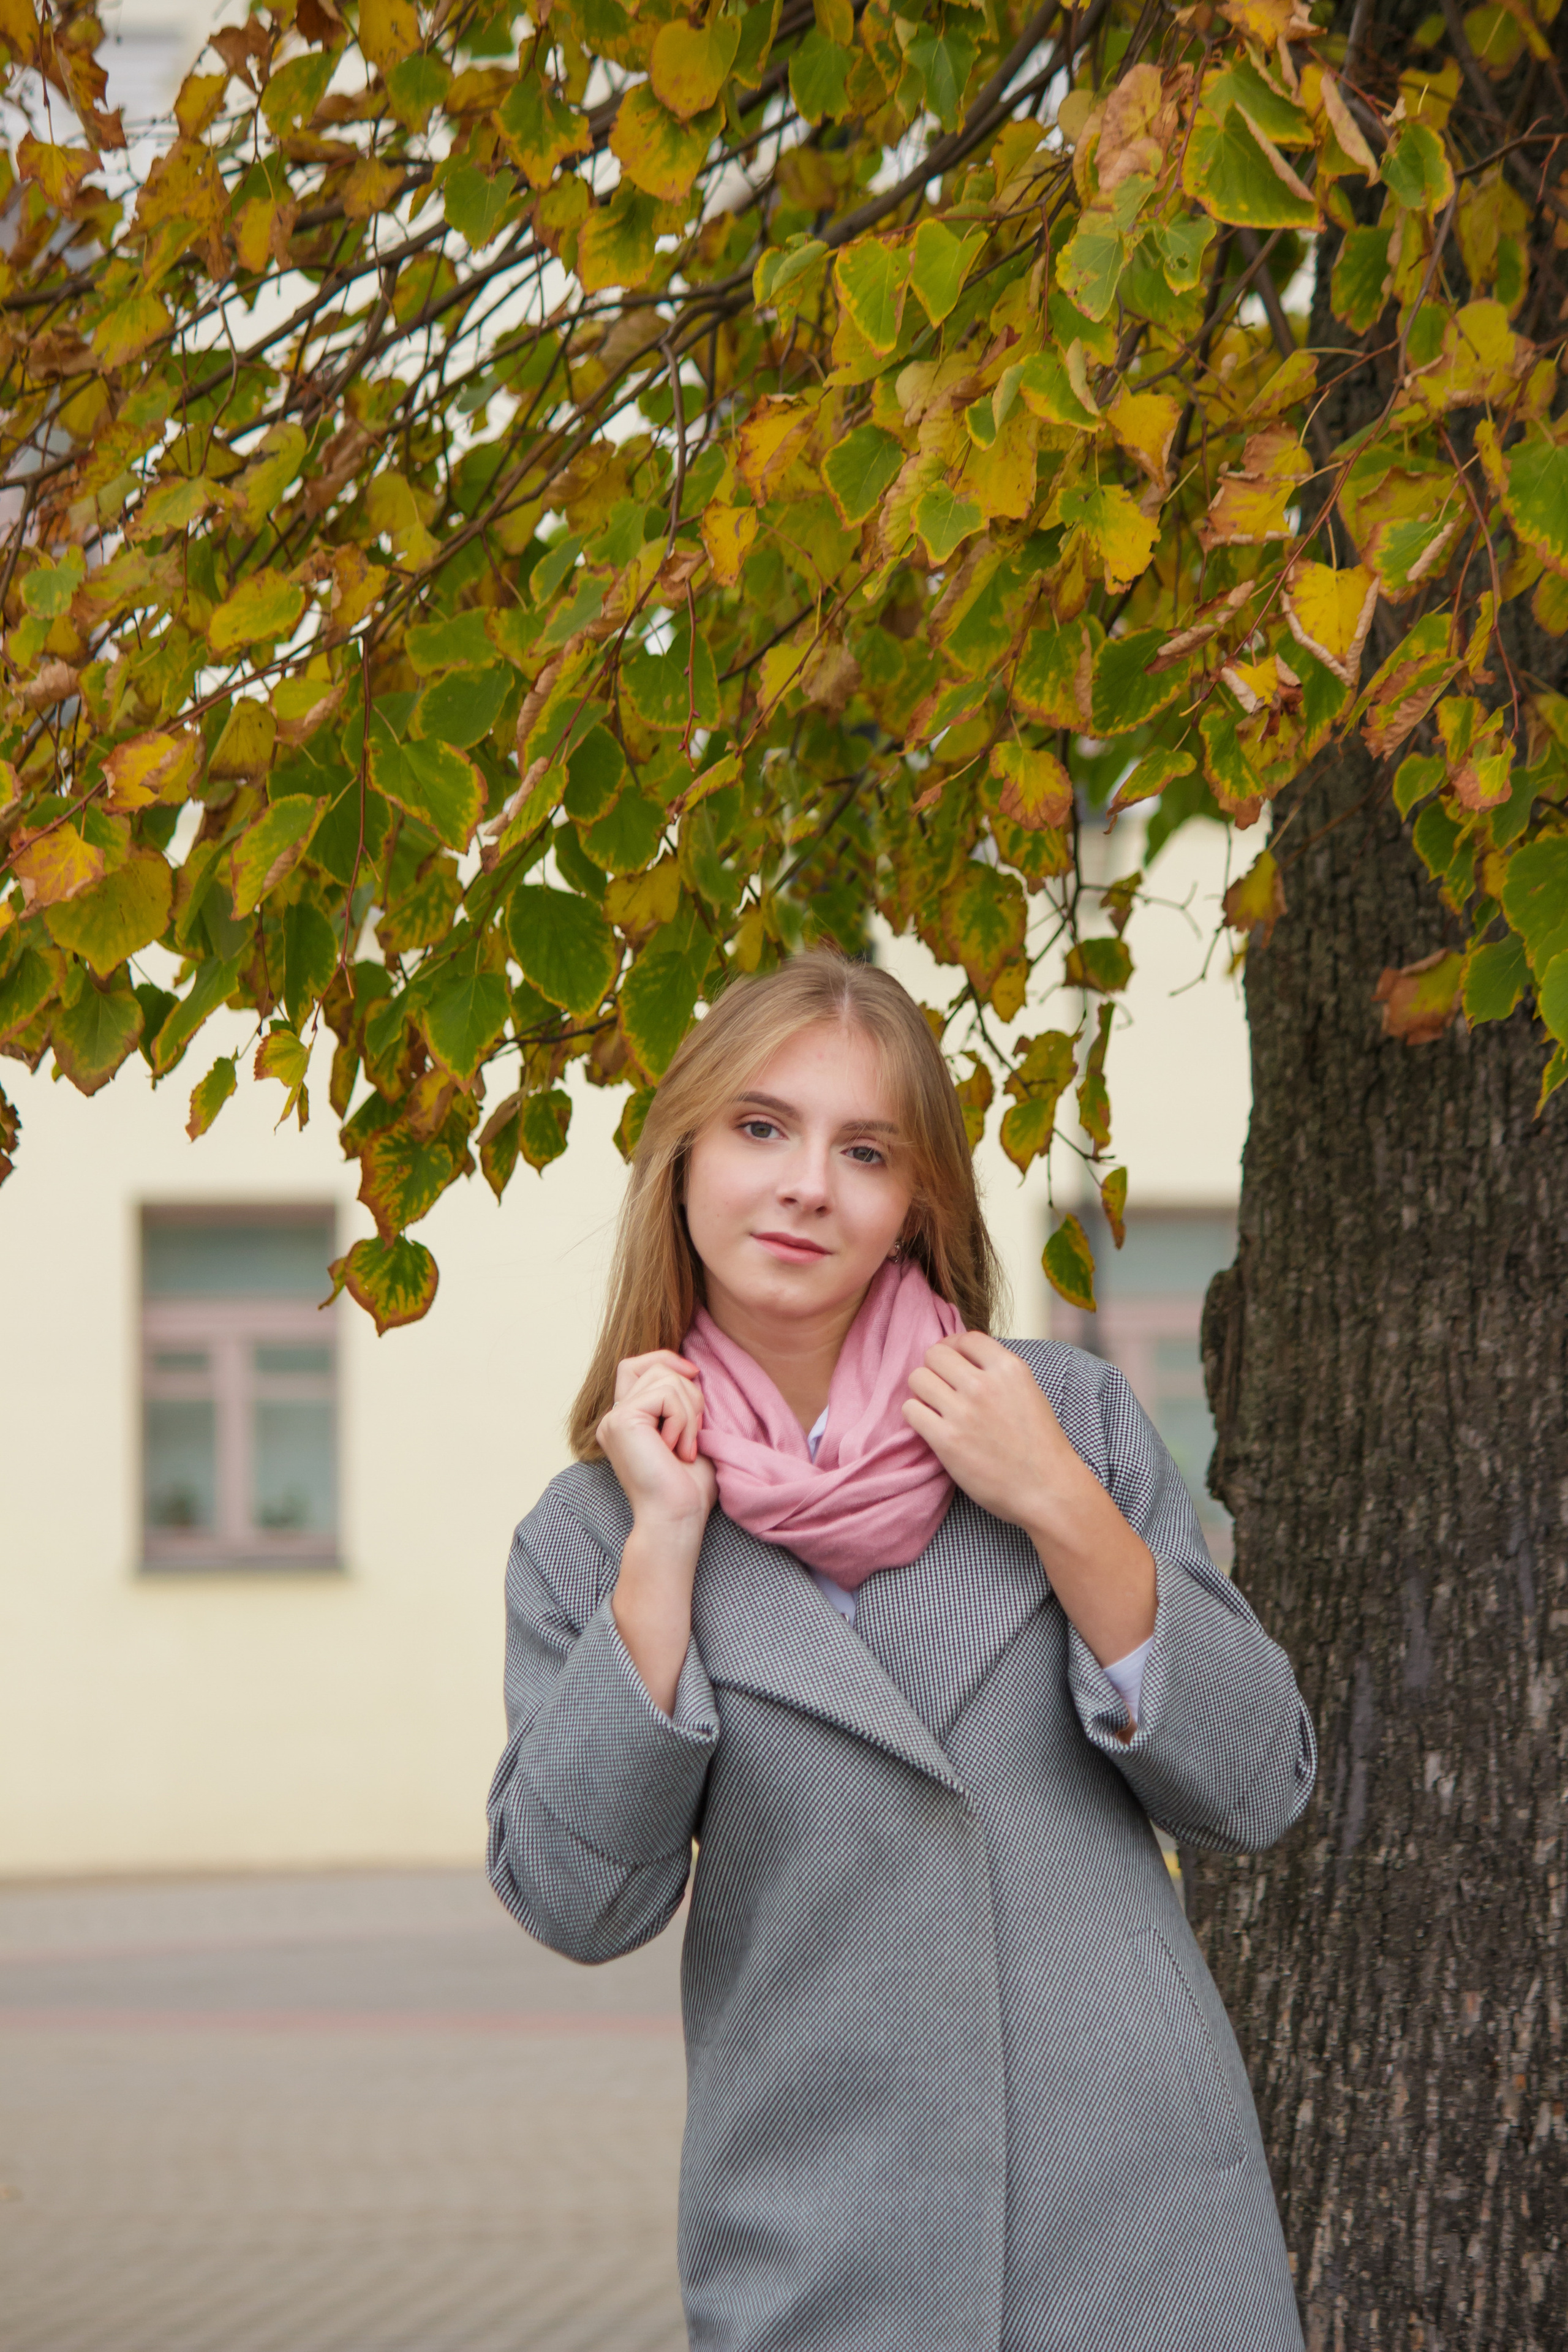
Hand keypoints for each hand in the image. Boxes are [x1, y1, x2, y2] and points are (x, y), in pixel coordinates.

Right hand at [600, 1352, 716, 1718]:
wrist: (676, 1518)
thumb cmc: (687, 1487)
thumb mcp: (687, 1433)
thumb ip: (679, 1402)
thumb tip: (689, 1369)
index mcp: (627, 1420)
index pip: (635, 1365)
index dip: (664, 1358)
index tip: (694, 1373)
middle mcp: (614, 1417)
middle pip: (656, 1367)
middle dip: (689, 1394)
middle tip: (692, 1437)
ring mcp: (614, 1418)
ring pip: (665, 1378)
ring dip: (689, 1412)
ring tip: (685, 1448)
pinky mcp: (622, 1421)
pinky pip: (665, 1395)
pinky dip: (682, 1420)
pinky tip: (678, 1450)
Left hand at [903, 1330, 1087, 1529]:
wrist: (1047, 1489)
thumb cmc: (1040, 1445)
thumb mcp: (1029, 1392)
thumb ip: (999, 1372)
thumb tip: (964, 1357)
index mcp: (1010, 1368)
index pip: (966, 1338)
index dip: (954, 1349)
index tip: (953, 1364)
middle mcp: (984, 1384)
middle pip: (935, 1354)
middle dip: (935, 1369)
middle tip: (942, 1388)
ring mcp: (964, 1412)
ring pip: (918, 1378)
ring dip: (923, 1392)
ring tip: (936, 1407)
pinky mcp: (947, 1440)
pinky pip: (911, 1410)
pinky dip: (917, 1416)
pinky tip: (931, 1426)